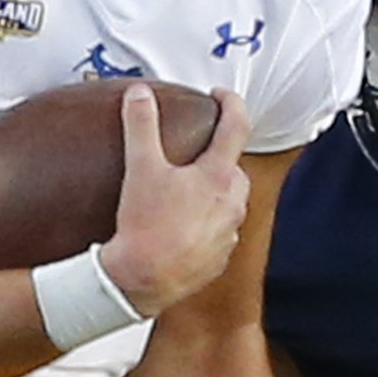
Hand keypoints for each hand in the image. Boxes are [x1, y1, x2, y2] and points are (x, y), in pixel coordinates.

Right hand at [98, 85, 252, 314]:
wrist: (141, 281)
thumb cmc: (145, 228)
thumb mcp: (140, 168)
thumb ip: (141, 126)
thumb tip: (139, 95)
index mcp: (218, 177)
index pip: (237, 126)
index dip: (231, 103)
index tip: (220, 96)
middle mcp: (232, 204)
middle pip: (232, 167)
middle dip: (217, 155)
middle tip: (193, 151)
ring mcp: (229, 233)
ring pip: (229, 201)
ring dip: (212, 191)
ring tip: (183, 190)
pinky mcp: (219, 257)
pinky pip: (219, 230)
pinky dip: (206, 222)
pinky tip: (181, 224)